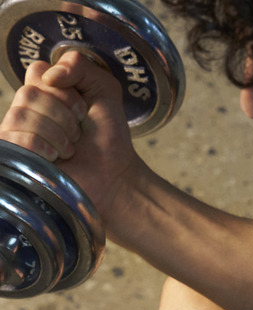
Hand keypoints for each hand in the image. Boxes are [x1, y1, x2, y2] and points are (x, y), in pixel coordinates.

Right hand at [0, 51, 141, 223]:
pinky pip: (16, 138)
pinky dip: (43, 147)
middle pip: (29, 93)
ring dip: (57, 133)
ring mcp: (16, 130)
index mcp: (44, 89)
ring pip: (21, 115)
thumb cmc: (108, 134)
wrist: (112, 173)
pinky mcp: (13, 154)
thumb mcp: (105, 90)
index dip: (65, 91)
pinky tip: (56, 157)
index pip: (37, 70)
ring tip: (70, 147)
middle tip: (78, 132)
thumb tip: (49, 75)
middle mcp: (25, 107)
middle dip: (64, 115)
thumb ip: (80, 66)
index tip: (84, 110)